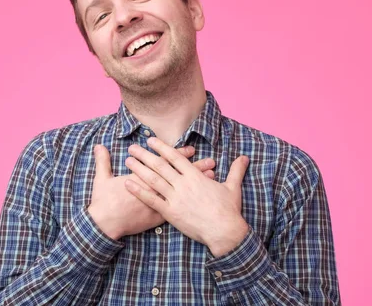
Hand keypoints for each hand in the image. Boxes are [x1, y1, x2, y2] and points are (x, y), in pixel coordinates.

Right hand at [87, 144, 215, 239]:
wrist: (106, 223)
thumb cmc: (104, 202)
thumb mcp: (102, 179)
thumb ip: (103, 161)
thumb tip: (99, 146)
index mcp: (144, 177)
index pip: (166, 163)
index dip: (179, 155)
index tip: (192, 149)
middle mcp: (154, 188)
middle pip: (180, 176)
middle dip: (196, 168)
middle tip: (211, 161)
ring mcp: (158, 203)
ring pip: (183, 192)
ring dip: (198, 183)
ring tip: (213, 177)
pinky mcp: (159, 217)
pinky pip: (179, 208)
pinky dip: (192, 201)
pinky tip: (202, 198)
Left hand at [124, 138, 249, 256]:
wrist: (224, 231)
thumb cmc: (229, 210)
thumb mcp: (232, 187)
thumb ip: (235, 170)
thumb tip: (244, 157)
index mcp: (196, 176)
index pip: (175, 157)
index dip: (162, 147)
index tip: (151, 140)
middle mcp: (183, 184)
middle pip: (160, 166)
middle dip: (145, 155)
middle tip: (132, 147)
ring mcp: (176, 198)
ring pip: (153, 180)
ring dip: (139, 169)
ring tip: (128, 160)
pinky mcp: (171, 213)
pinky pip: (152, 200)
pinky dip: (139, 191)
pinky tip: (127, 184)